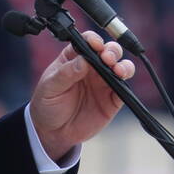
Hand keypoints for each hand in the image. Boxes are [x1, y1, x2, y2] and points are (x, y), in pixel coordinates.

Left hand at [28, 30, 135, 159]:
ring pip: (120, 66)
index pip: (87, 42)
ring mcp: (103, 82)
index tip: (95, 45)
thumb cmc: (47, 105)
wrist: (52, 133)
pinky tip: (121, 83)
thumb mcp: (50, 87)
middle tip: (107, 58)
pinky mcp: (111, 99)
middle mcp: (92, 67)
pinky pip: (123, 89)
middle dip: (111, 51)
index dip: (93, 40)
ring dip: (123, 65)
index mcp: (74, 58)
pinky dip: (125, 84)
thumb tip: (83, 60)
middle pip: (108, 51)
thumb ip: (65, 73)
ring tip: (118, 70)